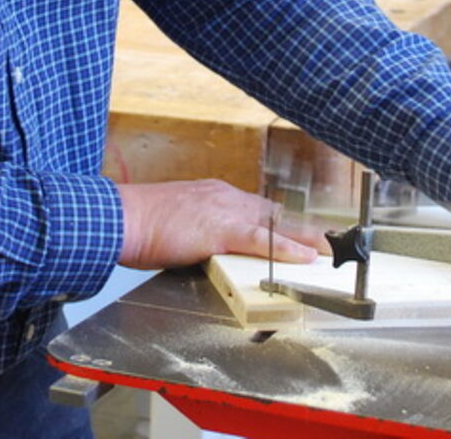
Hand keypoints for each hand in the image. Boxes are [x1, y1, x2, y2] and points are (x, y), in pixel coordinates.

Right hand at [116, 179, 327, 269]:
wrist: (122, 218)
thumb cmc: (140, 223)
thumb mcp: (176, 221)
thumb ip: (198, 231)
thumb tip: (204, 248)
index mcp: (213, 194)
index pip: (256, 207)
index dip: (280, 221)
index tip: (297, 229)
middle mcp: (224, 197)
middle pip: (273, 213)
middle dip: (300, 227)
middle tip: (327, 239)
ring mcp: (224, 211)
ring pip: (275, 224)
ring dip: (304, 237)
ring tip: (328, 250)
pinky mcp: (220, 229)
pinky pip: (261, 240)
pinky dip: (286, 248)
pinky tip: (306, 256)